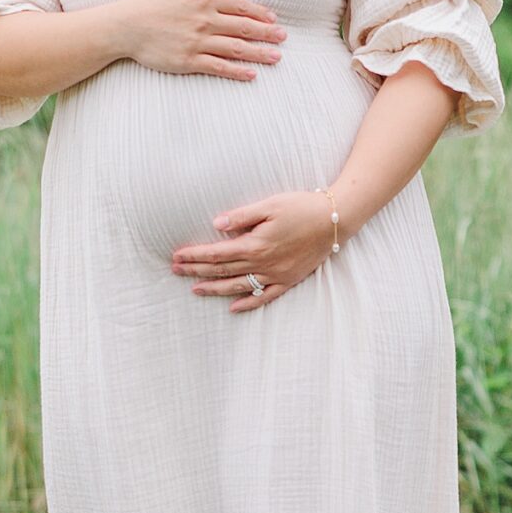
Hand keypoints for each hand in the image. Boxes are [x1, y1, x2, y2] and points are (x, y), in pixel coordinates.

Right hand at [120, 0, 285, 80]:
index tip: (273, 20)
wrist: (124, 26)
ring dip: (259, 53)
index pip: (241, 6)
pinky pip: (218, 67)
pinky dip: (237, 71)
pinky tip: (251, 74)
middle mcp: (204, 20)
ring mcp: (197, 42)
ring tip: (276, 57)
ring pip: (236, 48)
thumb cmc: (149, 1)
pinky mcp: (188, 60)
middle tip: (283, 38)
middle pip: (244, 27)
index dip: (261, 13)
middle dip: (267, 33)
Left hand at [170, 190, 335, 313]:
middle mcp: (263, 264)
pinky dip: (248, 303)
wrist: (335, 220)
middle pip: (223, 270)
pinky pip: (264, 296)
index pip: (217, 253)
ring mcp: (276, 275)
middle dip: (197, 270)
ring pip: (238, 286)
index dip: (195, 255)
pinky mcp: (288, 280)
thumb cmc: (302, 207)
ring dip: (214, 289)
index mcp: (255, 244)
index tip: (177, 256)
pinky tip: (233, 308)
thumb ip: (241, 217)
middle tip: (176, 270)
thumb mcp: (270, 205)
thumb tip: (215, 224)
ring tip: (195, 289)